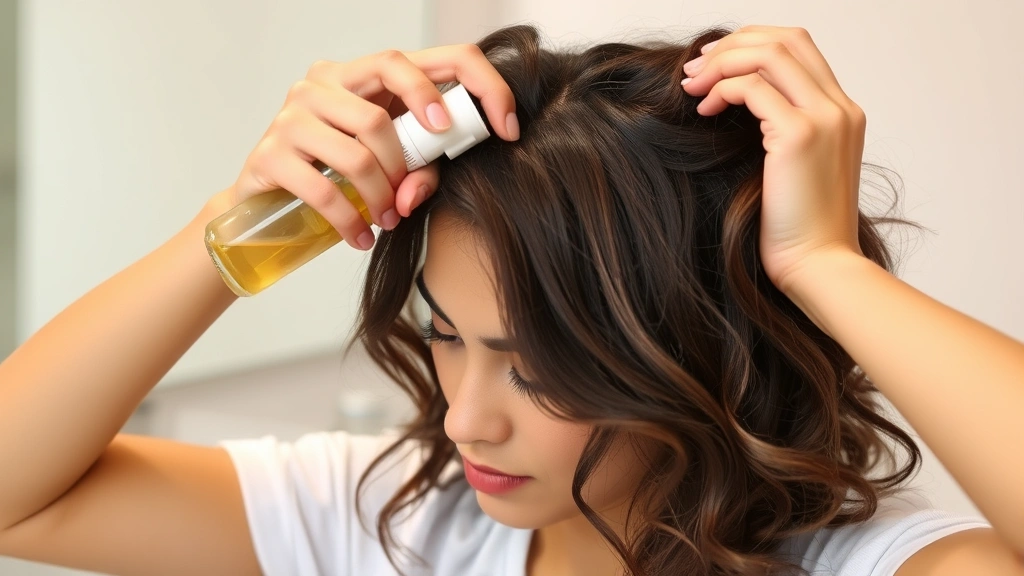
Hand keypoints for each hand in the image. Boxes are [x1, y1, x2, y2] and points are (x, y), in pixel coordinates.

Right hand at [229, 45, 518, 248]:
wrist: (263, 208)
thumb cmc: (334, 179)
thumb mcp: (388, 168)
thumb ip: (418, 170)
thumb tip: (414, 192)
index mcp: (360, 74)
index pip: (424, 57)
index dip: (475, 85)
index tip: (504, 128)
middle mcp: (323, 82)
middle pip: (387, 101)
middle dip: (411, 155)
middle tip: (410, 193)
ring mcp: (292, 114)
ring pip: (360, 147)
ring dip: (382, 194)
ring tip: (385, 221)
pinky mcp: (270, 153)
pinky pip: (324, 188)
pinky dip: (350, 220)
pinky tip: (360, 238)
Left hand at [681, 25, 866, 294]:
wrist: (819, 267)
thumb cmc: (799, 230)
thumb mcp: (796, 170)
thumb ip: (782, 133)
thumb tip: (737, 106)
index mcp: (842, 113)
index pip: (799, 48)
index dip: (751, 44)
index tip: (713, 65)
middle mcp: (840, 108)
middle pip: (786, 38)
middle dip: (733, 44)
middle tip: (695, 68)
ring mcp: (825, 119)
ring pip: (769, 53)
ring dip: (722, 62)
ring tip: (691, 85)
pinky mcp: (800, 136)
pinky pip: (752, 88)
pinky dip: (722, 89)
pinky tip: (704, 111)